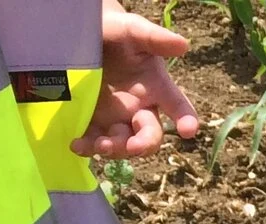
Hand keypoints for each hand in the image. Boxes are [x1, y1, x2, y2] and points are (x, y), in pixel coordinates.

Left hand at [75, 2, 200, 157]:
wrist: (82, 34)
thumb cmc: (115, 32)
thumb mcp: (133, 30)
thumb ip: (155, 38)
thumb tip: (183, 44)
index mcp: (157, 89)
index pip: (178, 107)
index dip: (186, 119)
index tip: (187, 130)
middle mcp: (140, 110)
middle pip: (149, 136)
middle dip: (143, 144)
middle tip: (134, 145)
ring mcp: (117, 119)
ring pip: (123, 144)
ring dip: (115, 149)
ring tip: (101, 145)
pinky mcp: (94, 123)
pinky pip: (94, 142)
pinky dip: (88, 147)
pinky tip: (78, 144)